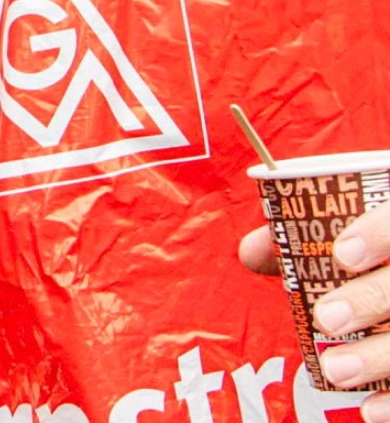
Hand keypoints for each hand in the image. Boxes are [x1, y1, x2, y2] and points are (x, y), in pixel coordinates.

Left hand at [242, 203, 389, 414]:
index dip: (380, 233)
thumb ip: (308, 230)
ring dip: (381, 357)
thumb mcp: (357, 224)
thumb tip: (253, 252)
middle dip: (370, 300)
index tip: (342, 254)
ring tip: (335, 371)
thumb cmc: (379, 246)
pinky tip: (371, 411)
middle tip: (326, 319)